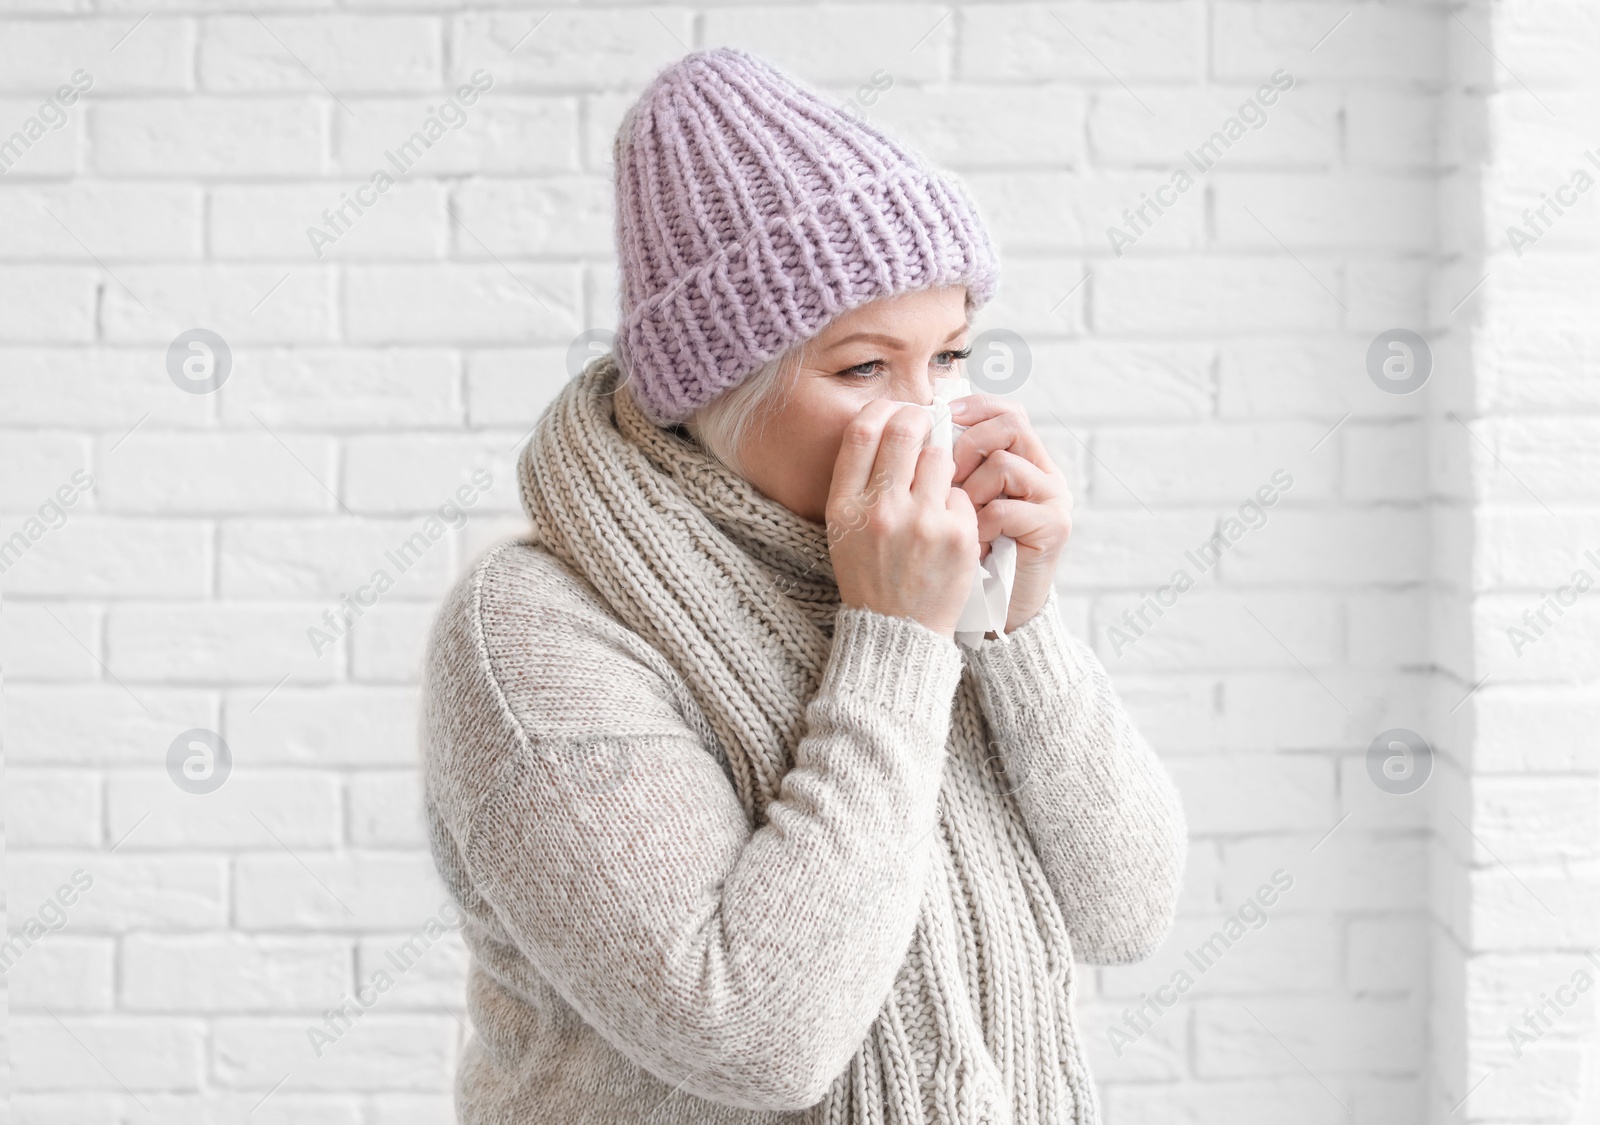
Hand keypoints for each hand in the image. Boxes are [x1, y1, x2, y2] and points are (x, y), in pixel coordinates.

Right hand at [827, 400, 979, 639]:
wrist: (896, 631)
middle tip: (927, 424)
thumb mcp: (844, 529)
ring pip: (941, 457)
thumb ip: (860, 481)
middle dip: (920, 419)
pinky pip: (963, 495)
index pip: (863, 430)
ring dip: (940, 465)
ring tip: (934, 488)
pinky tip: (947, 528)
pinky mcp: (957, 537)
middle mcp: (880, 510)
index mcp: (845, 506)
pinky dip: (957, 506)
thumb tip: (890, 423)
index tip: (897, 411)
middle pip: (905, 430)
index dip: (884, 409)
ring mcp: (921, 523)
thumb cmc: (870, 574)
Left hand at [947, 394, 1072, 633]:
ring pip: (1004, 464)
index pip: (1005, 410)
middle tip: (945, 476)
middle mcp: (1044, 472)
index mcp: (1022, 460)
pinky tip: (974, 545)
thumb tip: (915, 424)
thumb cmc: (964, 558)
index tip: (940, 415)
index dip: (973, 407)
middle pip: (1012, 424)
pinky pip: (1004, 508)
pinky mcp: (1055, 526)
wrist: (996, 614)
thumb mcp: (954, 506)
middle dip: (969, 444)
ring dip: (971, 490)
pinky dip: (981, 525)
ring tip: (960, 520)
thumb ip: (949, 468)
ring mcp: (1053, 498)